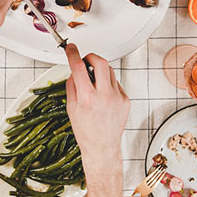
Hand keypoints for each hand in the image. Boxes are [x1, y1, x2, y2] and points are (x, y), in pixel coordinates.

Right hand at [64, 44, 128, 173]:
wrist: (102, 147)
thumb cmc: (86, 132)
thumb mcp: (71, 108)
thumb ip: (72, 86)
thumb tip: (74, 70)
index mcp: (87, 98)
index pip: (79, 67)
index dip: (73, 54)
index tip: (71, 48)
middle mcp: (104, 96)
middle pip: (101, 62)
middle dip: (91, 56)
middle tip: (86, 59)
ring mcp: (117, 98)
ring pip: (110, 71)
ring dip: (100, 71)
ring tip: (93, 82)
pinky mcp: (125, 100)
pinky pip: (115, 83)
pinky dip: (107, 84)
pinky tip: (103, 95)